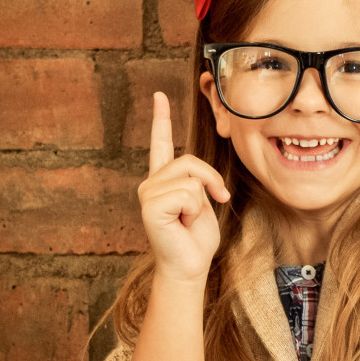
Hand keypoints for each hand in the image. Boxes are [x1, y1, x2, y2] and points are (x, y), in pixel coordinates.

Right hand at [138, 92, 229, 282]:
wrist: (189, 265)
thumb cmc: (198, 238)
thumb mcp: (205, 201)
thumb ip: (201, 181)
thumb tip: (204, 181)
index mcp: (165, 180)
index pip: (160, 143)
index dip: (160, 118)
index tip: (159, 95)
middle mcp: (152, 182)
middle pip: (190, 161)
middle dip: (211, 182)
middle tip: (212, 204)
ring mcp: (147, 192)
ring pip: (191, 179)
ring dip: (201, 201)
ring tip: (189, 220)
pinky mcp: (150, 204)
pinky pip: (187, 193)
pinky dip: (194, 210)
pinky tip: (182, 224)